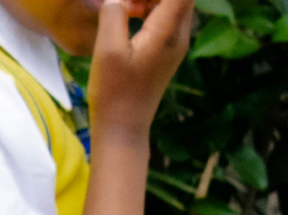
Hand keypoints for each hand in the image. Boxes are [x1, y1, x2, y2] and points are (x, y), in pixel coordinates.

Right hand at [88, 0, 193, 143]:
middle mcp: (180, 34)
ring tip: (126, 4)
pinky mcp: (167, 49)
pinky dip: (150, 4)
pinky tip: (129, 10)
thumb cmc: (114, 93)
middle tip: (129, 2)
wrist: (123, 130)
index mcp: (168, 31)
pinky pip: (166, 14)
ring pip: (173, 2)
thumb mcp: (108, 48)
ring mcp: (176, 43)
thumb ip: (115, 10)